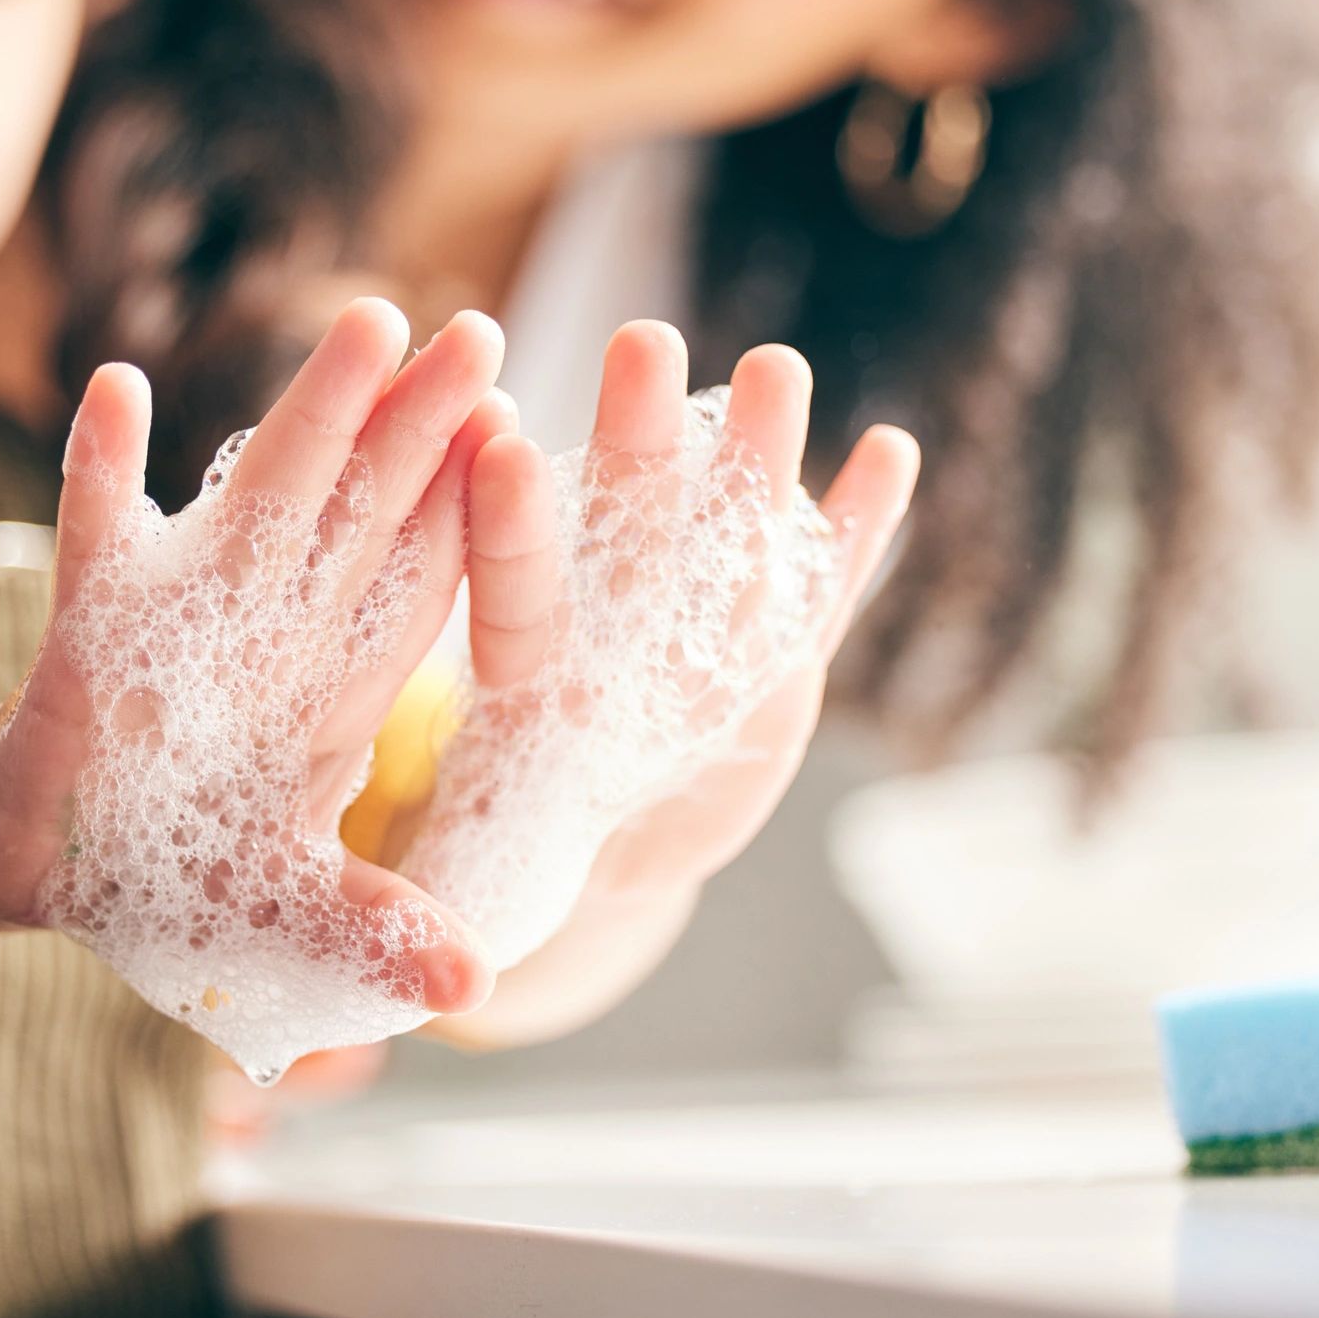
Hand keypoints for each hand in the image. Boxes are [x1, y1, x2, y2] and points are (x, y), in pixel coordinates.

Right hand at [0, 301, 509, 1067]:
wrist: (47, 860)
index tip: (531, 434)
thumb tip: (478, 985)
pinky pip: (95, 532)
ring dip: (310, 412)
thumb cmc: (175, 870)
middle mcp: (277, 625)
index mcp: (339, 683)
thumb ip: (373, 929)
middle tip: (482, 330)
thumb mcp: (286, 910)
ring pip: (259, 491)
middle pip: (362, 506)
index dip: (474, 509)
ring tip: (367, 325)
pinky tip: (116, 389)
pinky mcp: (89, 621)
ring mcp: (185, 607)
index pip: (423, 580)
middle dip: (420, 423)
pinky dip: (101, 467)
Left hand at [400, 322, 917, 967]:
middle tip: (640, 342)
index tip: (490, 444)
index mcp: (529, 678)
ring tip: (775, 370)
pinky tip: (892, 453)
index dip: (506, 528)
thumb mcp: (470, 876)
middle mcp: (615, 630)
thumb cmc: (514, 840)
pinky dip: (856, 528)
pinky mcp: (779, 658)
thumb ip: (450, 899)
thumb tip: (426, 974)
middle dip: (635, 436)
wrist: (602, 839)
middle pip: (624, 523)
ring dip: (752, 457)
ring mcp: (701, 636)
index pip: (511, 591)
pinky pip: (820, 586)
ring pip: (727, 533)